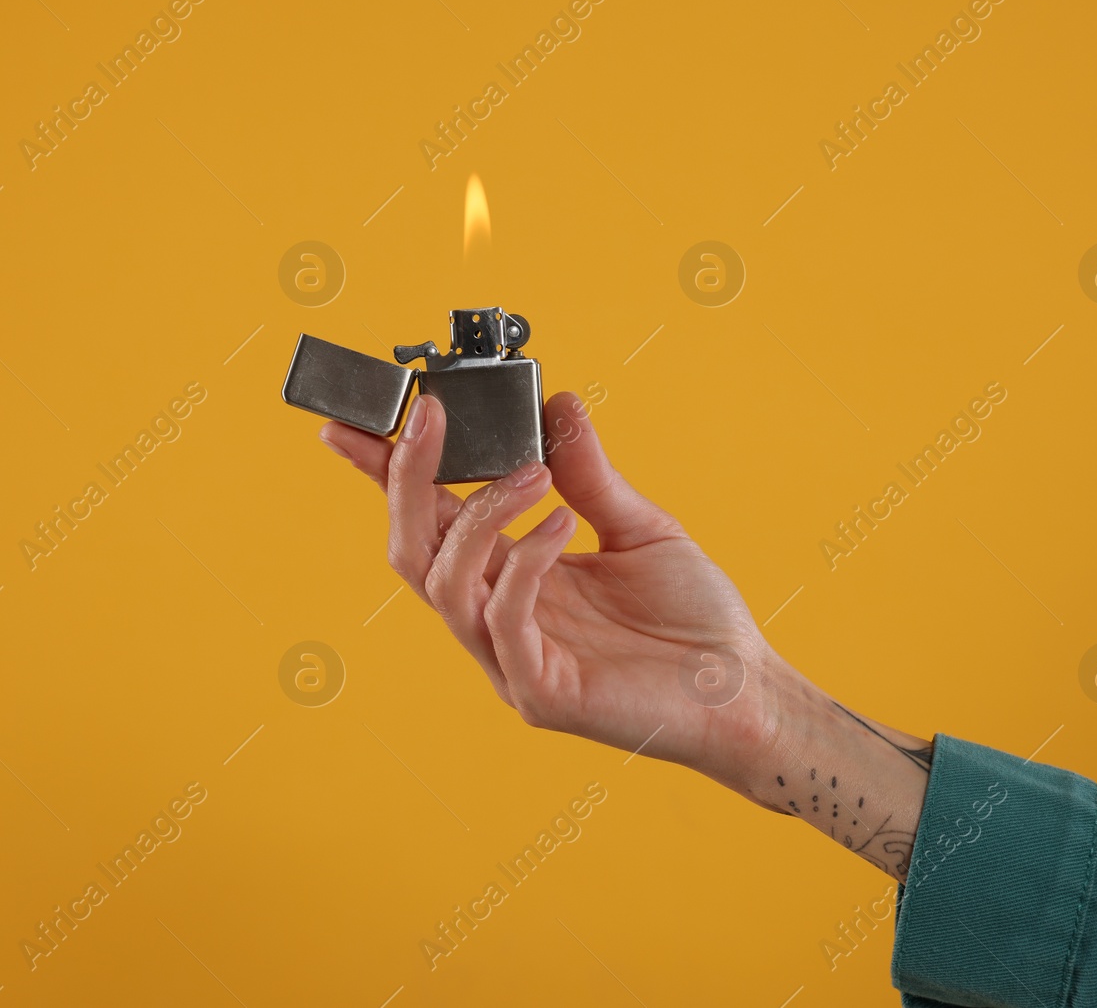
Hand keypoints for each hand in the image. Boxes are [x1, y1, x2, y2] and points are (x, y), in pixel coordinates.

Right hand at [317, 391, 790, 791]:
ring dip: (479, 513)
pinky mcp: (541, 692)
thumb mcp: (639, 527)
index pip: (430, 521)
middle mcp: (497, 618)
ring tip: (535, 473)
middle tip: (430, 420)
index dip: (385, 474)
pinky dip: (524, 561)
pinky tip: (561, 522)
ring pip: (445, 582)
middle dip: (404, 480)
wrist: (746, 691)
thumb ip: (590, 473)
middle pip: (411, 550)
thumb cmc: (694, 621)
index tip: (350, 424)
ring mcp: (512, 660)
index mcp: (511, 577)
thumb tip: (558, 404)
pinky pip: (504, 620)